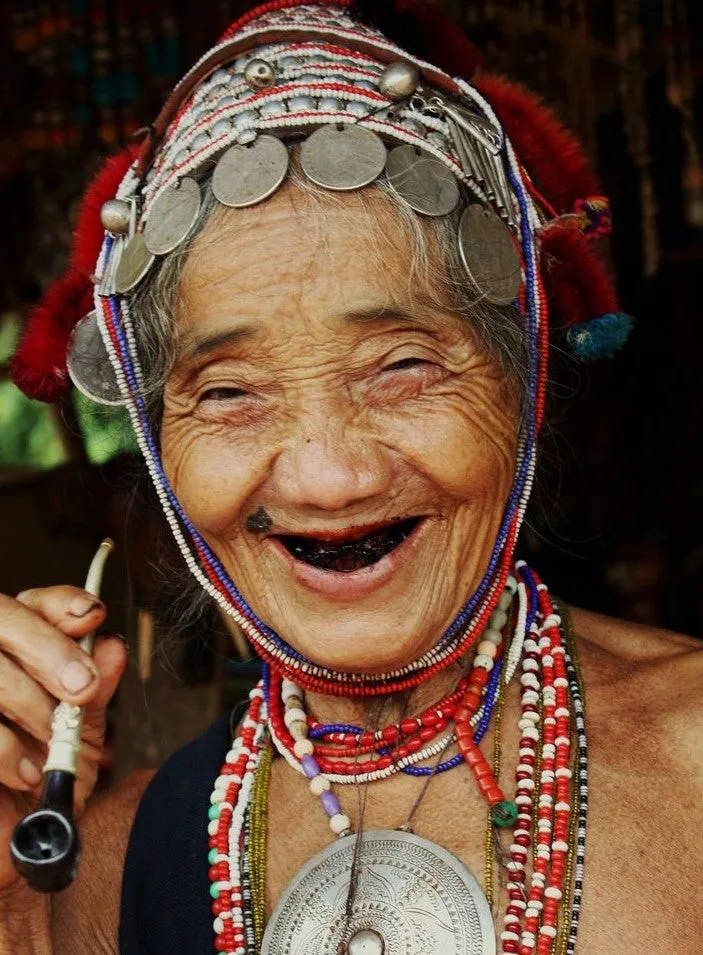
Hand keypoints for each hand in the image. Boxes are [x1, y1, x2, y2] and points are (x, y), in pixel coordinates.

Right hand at [0, 586, 126, 892]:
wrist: (19, 855)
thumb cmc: (45, 786)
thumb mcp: (80, 734)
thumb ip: (95, 689)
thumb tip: (111, 644)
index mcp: (17, 653)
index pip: (31, 603)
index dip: (60, 602)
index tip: (91, 617)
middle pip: (2, 617)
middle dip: (48, 648)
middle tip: (81, 687)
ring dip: (28, 701)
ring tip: (52, 741)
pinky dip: (4, 747)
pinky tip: (28, 772)